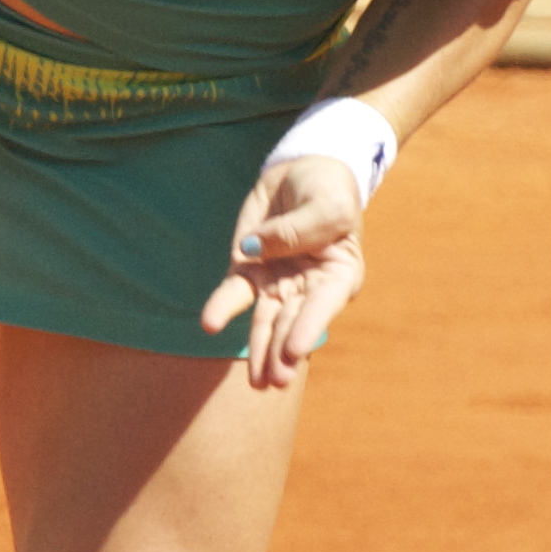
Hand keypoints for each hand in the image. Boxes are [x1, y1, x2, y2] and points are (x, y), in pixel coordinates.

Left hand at [201, 155, 367, 391]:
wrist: (303, 170)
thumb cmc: (327, 189)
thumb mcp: (327, 203)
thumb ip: (300, 228)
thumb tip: (254, 250)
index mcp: (340, 275)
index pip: (324, 305)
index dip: (310, 328)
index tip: (295, 350)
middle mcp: (309, 288)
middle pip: (293, 322)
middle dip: (282, 351)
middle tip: (274, 380)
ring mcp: (277, 283)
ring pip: (265, 320)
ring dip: (260, 348)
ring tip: (256, 381)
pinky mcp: (248, 271)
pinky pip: (233, 294)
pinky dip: (221, 308)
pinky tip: (210, 323)